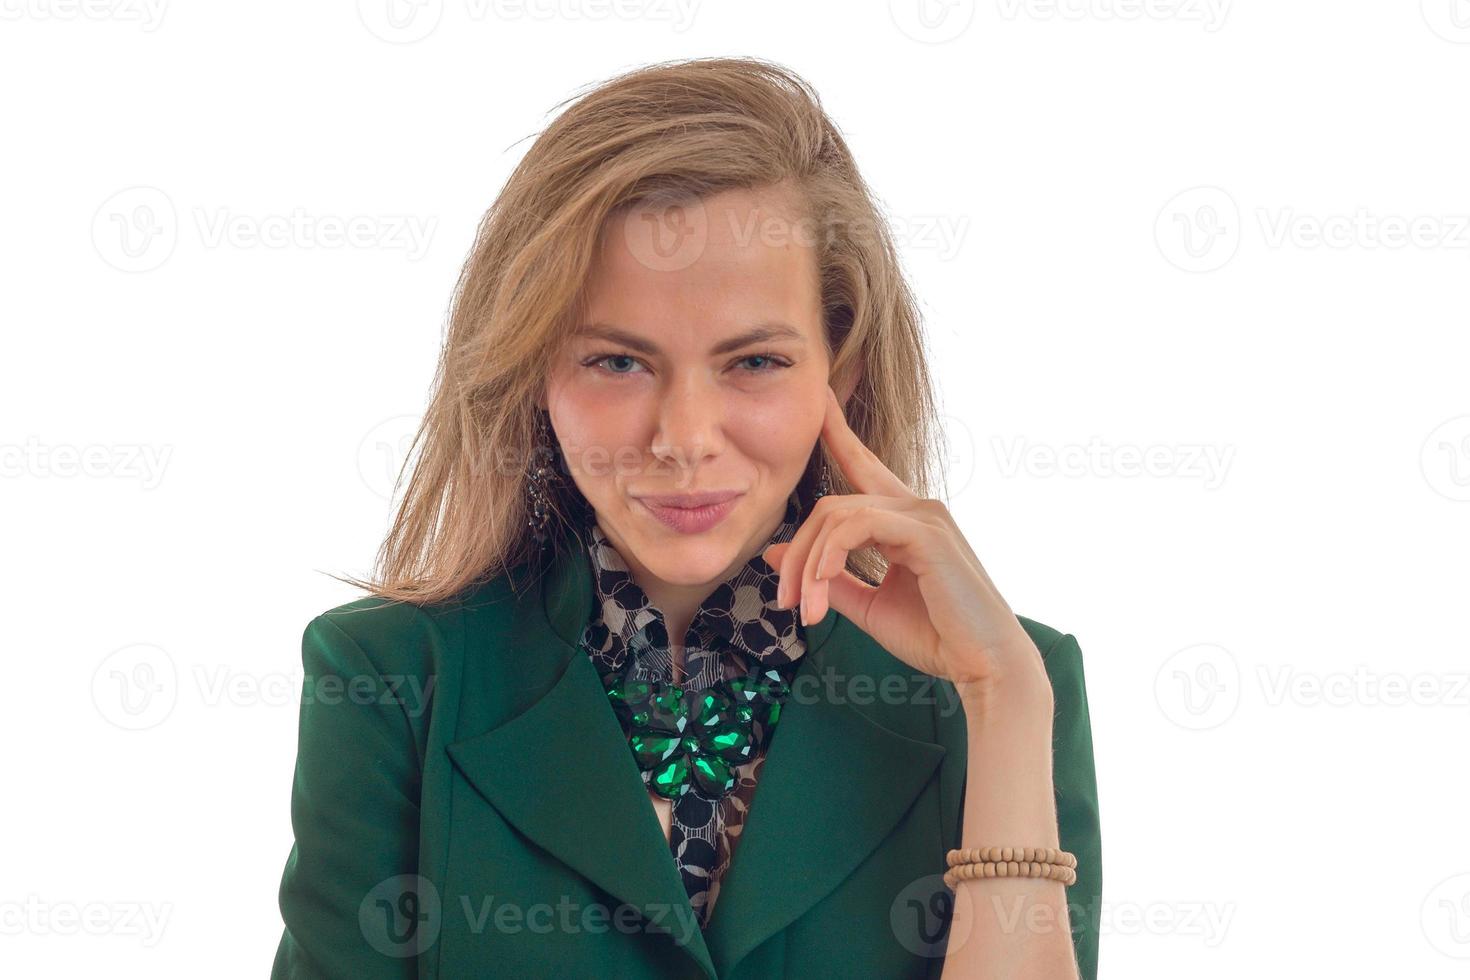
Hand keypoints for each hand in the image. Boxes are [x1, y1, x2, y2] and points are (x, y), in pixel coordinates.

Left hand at [763, 387, 1047, 697]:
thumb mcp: (868, 606)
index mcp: (904, 519)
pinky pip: (859, 525)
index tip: (818, 400)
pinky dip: (831, 554)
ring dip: (810, 565)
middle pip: (831, 506)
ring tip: (806, 609)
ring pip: (838, 515)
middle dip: (798, 553)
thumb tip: (776, 553)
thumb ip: (827, 576)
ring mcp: (924, 514)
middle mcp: (915, 507)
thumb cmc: (936, 636)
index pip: (862, 465)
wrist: (985, 665)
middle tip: (784, 601)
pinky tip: (823, 584)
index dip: (837, 432)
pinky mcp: (926, 531)